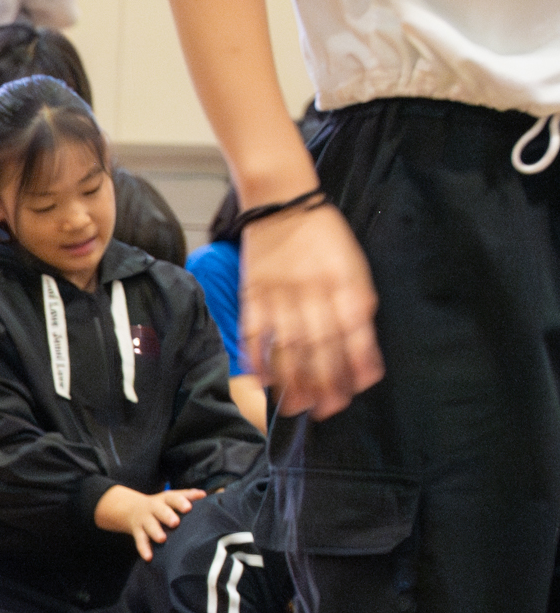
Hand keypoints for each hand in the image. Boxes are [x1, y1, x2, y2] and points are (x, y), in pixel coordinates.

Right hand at [94, 485, 205, 560]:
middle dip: (166, 515)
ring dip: (155, 531)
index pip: (173, 498)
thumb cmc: (162, 505)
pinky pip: (140, 540)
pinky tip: (149, 557)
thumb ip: (189, 496)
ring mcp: (145, 520)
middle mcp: (154, 508)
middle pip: (159, 510)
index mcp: (165, 499)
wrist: (132, 509)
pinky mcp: (138, 531)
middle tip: (175, 522)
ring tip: (162, 539)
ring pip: (149, 525)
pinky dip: (144, 549)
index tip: (188, 508)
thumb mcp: (172, 498)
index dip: (180, 502)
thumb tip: (208, 494)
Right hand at [239, 201, 382, 420]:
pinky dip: (256, 356)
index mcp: (346, 283)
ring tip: (294, 406)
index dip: (355, 365)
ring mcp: (281, 293)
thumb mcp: (355, 266)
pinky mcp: (253, 292)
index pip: (354, 333)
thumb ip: (356, 305)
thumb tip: (361, 353)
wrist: (283, 202)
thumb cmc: (325, 238)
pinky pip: (254, 330)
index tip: (355, 391)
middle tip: (325, 410)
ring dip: (291, 379)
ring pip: (287, 343)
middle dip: (323, 381)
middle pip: (320, 345)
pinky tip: (261, 379)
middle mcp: (315, 291)